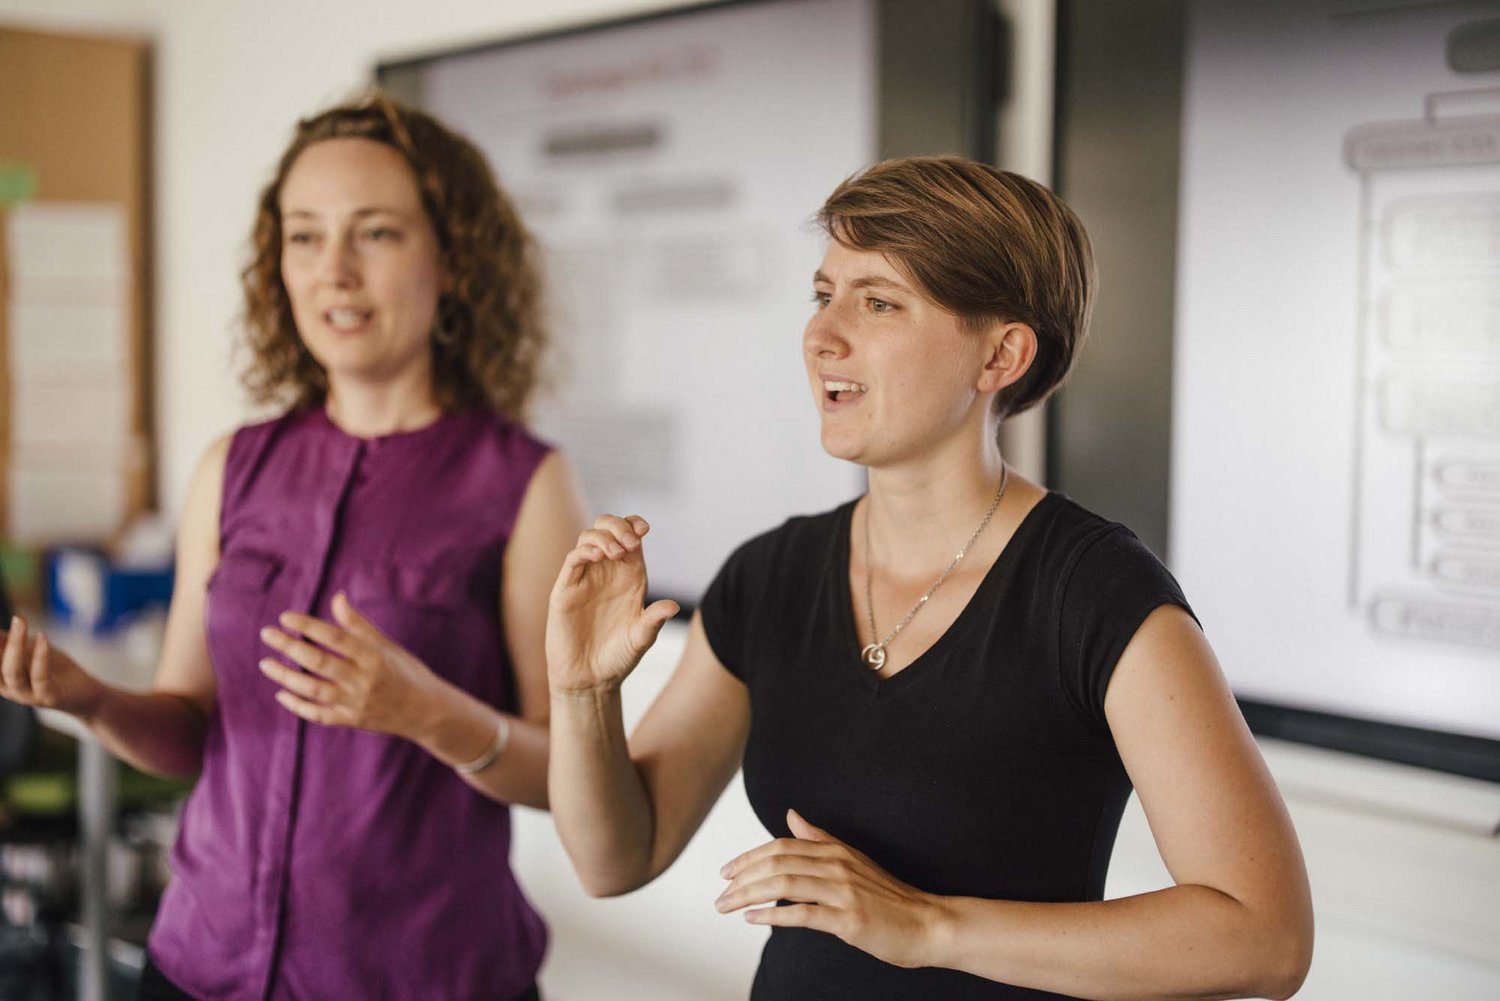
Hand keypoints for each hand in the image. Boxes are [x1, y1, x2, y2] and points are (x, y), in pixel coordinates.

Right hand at [0, 615, 105, 718]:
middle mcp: (10, 689)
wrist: (85, 693)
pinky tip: (42, 636)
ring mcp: (27, 696)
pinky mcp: (48, 697)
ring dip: (15, 644)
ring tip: (20, 621)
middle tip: (10, 618)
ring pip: (12, 672)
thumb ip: (12, 642)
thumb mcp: (32, 652)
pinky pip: (39, 677)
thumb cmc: (54, 670)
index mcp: (2, 679)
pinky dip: (39, 656)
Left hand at [257, 592, 446, 740]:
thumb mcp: (387, 645)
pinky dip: (298, 705)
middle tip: (266, 634)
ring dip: (286, 676)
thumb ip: (358, 624)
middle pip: (319, 662)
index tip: (285, 617)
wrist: (426, 712)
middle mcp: (364, 681)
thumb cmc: (407, 672)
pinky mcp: (350, 721)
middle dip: (289, 647)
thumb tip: (337, 597)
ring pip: (313, 689)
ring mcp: (355, 703)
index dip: (309, 626)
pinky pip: (318, 714)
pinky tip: (281, 693)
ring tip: (266, 663)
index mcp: (375, 657)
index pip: (336, 638)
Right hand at [546, 514, 679, 693]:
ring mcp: (585, 579)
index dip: (635, 525)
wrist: (590, 681)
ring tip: (616, 552)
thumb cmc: (618, 659)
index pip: (631, 538)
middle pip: (608, 529)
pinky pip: (573, 560)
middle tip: (631, 542)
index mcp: (629, 577)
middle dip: (619, 525)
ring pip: (588, 538)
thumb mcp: (641, 639)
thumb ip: (654, 621)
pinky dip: (585, 550)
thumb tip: (673, 606)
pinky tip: (599, 556)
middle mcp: (607, 573)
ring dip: (603, 536)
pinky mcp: (565, 590)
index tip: (644, 528)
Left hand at [716, 809, 945, 969]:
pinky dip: (774, 915)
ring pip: (784, 884)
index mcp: (836, 851)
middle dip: (742, 877)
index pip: (782, 845)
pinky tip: (754, 920)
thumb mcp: (853, 861)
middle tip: (720, 894)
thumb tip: (792, 815)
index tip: (727, 872)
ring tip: (727, 907)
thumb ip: (819, 839)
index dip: (750, 856)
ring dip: (748, 896)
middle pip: (777, 862)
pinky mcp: (849, 920)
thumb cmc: (889, 897)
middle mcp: (837, 866)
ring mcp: (843, 892)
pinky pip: (803, 914)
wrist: (928, 924)